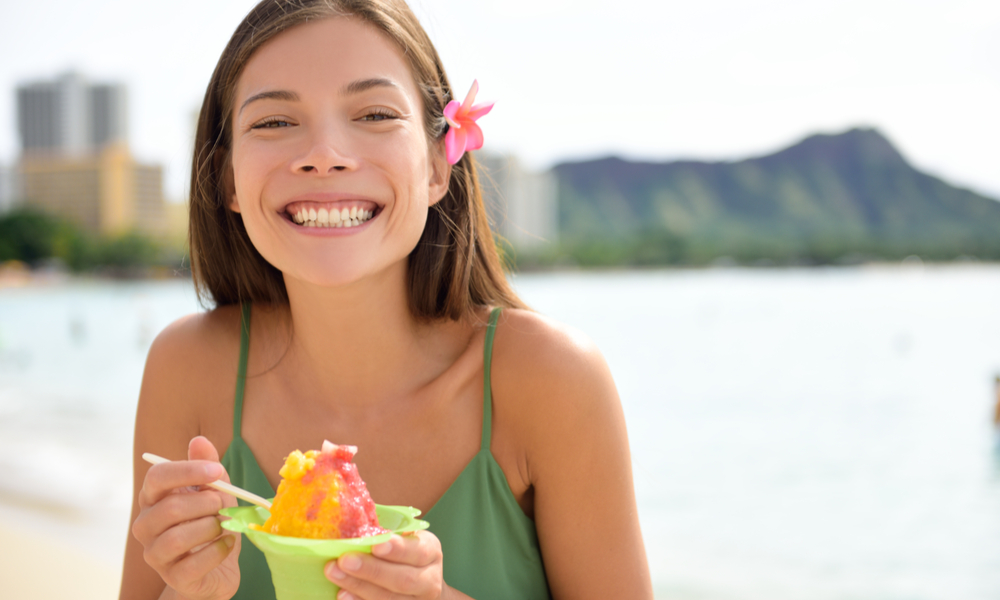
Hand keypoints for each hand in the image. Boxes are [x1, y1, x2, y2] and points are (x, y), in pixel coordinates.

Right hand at [131, 436, 240, 599]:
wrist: (216, 570)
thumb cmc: (211, 524)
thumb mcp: (215, 491)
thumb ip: (207, 466)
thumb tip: (199, 440)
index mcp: (154, 499)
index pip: (157, 477)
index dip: (188, 471)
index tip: (217, 471)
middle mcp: (146, 526)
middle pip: (170, 508)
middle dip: (205, 504)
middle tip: (222, 505)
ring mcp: (156, 554)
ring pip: (177, 538)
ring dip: (211, 528)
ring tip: (224, 525)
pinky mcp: (173, 577)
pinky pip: (194, 563)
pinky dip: (218, 550)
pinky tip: (228, 544)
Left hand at [325, 531, 449, 599]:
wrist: (423, 588)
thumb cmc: (406, 554)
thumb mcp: (405, 538)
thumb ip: (385, 532)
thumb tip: (353, 520)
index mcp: (431, 552)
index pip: (418, 552)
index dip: (398, 550)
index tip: (376, 545)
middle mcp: (429, 580)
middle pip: (403, 579)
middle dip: (372, 570)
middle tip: (345, 560)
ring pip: (390, 599)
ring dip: (359, 587)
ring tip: (335, 574)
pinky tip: (342, 594)